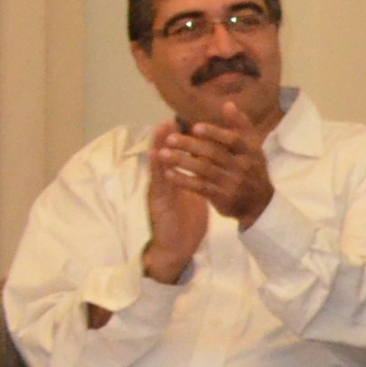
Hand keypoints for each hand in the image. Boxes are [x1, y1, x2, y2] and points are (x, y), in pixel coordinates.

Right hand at [140, 125, 211, 283]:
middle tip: (169, 121)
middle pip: (165, 158)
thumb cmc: (186, 220)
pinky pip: (159, 183)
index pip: (179, 157)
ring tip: (161, 130)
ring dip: (159, 147)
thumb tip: (209, 164)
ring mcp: (161, 191)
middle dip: (167, 140)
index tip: (185, 124)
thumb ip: (199, 179)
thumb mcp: (196, 195)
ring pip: (159, 166)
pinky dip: (157, 168)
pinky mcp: (159, 202)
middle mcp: (167, 183)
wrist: (177, 246)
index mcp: (177, 181)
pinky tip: (155, 155)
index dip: (181, 142)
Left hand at [165, 111, 275, 226]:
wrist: (260, 203)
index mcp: (250, 151)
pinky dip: (184, 180)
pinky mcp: (222, 197)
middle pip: (214, 154)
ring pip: (204, 170)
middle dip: (190, 146)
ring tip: (163, 154)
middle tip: (169, 139)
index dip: (215, 133)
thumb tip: (228, 104)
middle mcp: (242, 166)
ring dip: (182, 161)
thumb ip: (240, 126)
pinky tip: (169, 174)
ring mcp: (232, 183)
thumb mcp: (253, 147)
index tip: (195, 127)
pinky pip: (200, 187)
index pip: (233, 139)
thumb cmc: (252, 169)